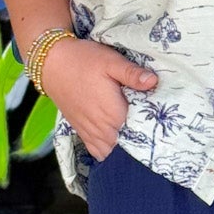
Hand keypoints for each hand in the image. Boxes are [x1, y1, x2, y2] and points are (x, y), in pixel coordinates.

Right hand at [39, 38, 156, 156]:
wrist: (51, 63)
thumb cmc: (83, 60)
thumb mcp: (110, 60)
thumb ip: (132, 74)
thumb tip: (153, 82)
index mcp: (114, 113)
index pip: (140, 134)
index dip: (152, 133)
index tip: (163, 127)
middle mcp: (102, 128)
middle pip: (127, 147)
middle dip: (140, 143)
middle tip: (154, 134)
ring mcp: (91, 132)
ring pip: (112, 153)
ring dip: (124, 149)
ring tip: (137, 141)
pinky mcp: (82, 132)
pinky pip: (97, 152)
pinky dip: (108, 152)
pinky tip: (117, 146)